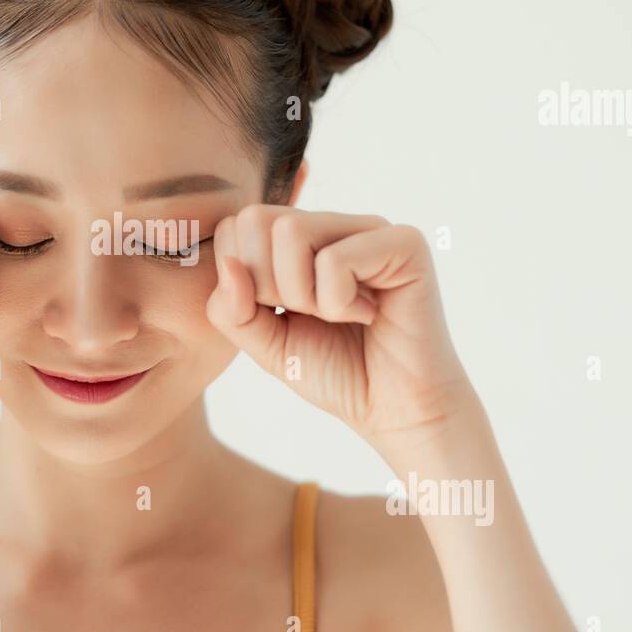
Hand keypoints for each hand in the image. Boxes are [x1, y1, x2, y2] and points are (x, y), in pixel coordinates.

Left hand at [204, 206, 480, 459]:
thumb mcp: (264, 342)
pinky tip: (368, 315)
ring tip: (338, 315)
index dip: (241, 281)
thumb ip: (230, 307)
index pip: (235, 227)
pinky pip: (333, 260)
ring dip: (303, 294)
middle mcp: (334, 223)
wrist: (397, 410)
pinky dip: (338, 303)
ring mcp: (369, 227)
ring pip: (290, 232)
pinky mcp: (403, 243)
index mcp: (300, 239)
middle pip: (256, 221)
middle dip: (267, 285)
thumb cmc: (337, 372)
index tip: (281, 314)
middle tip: (310, 315)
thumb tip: (227, 264)